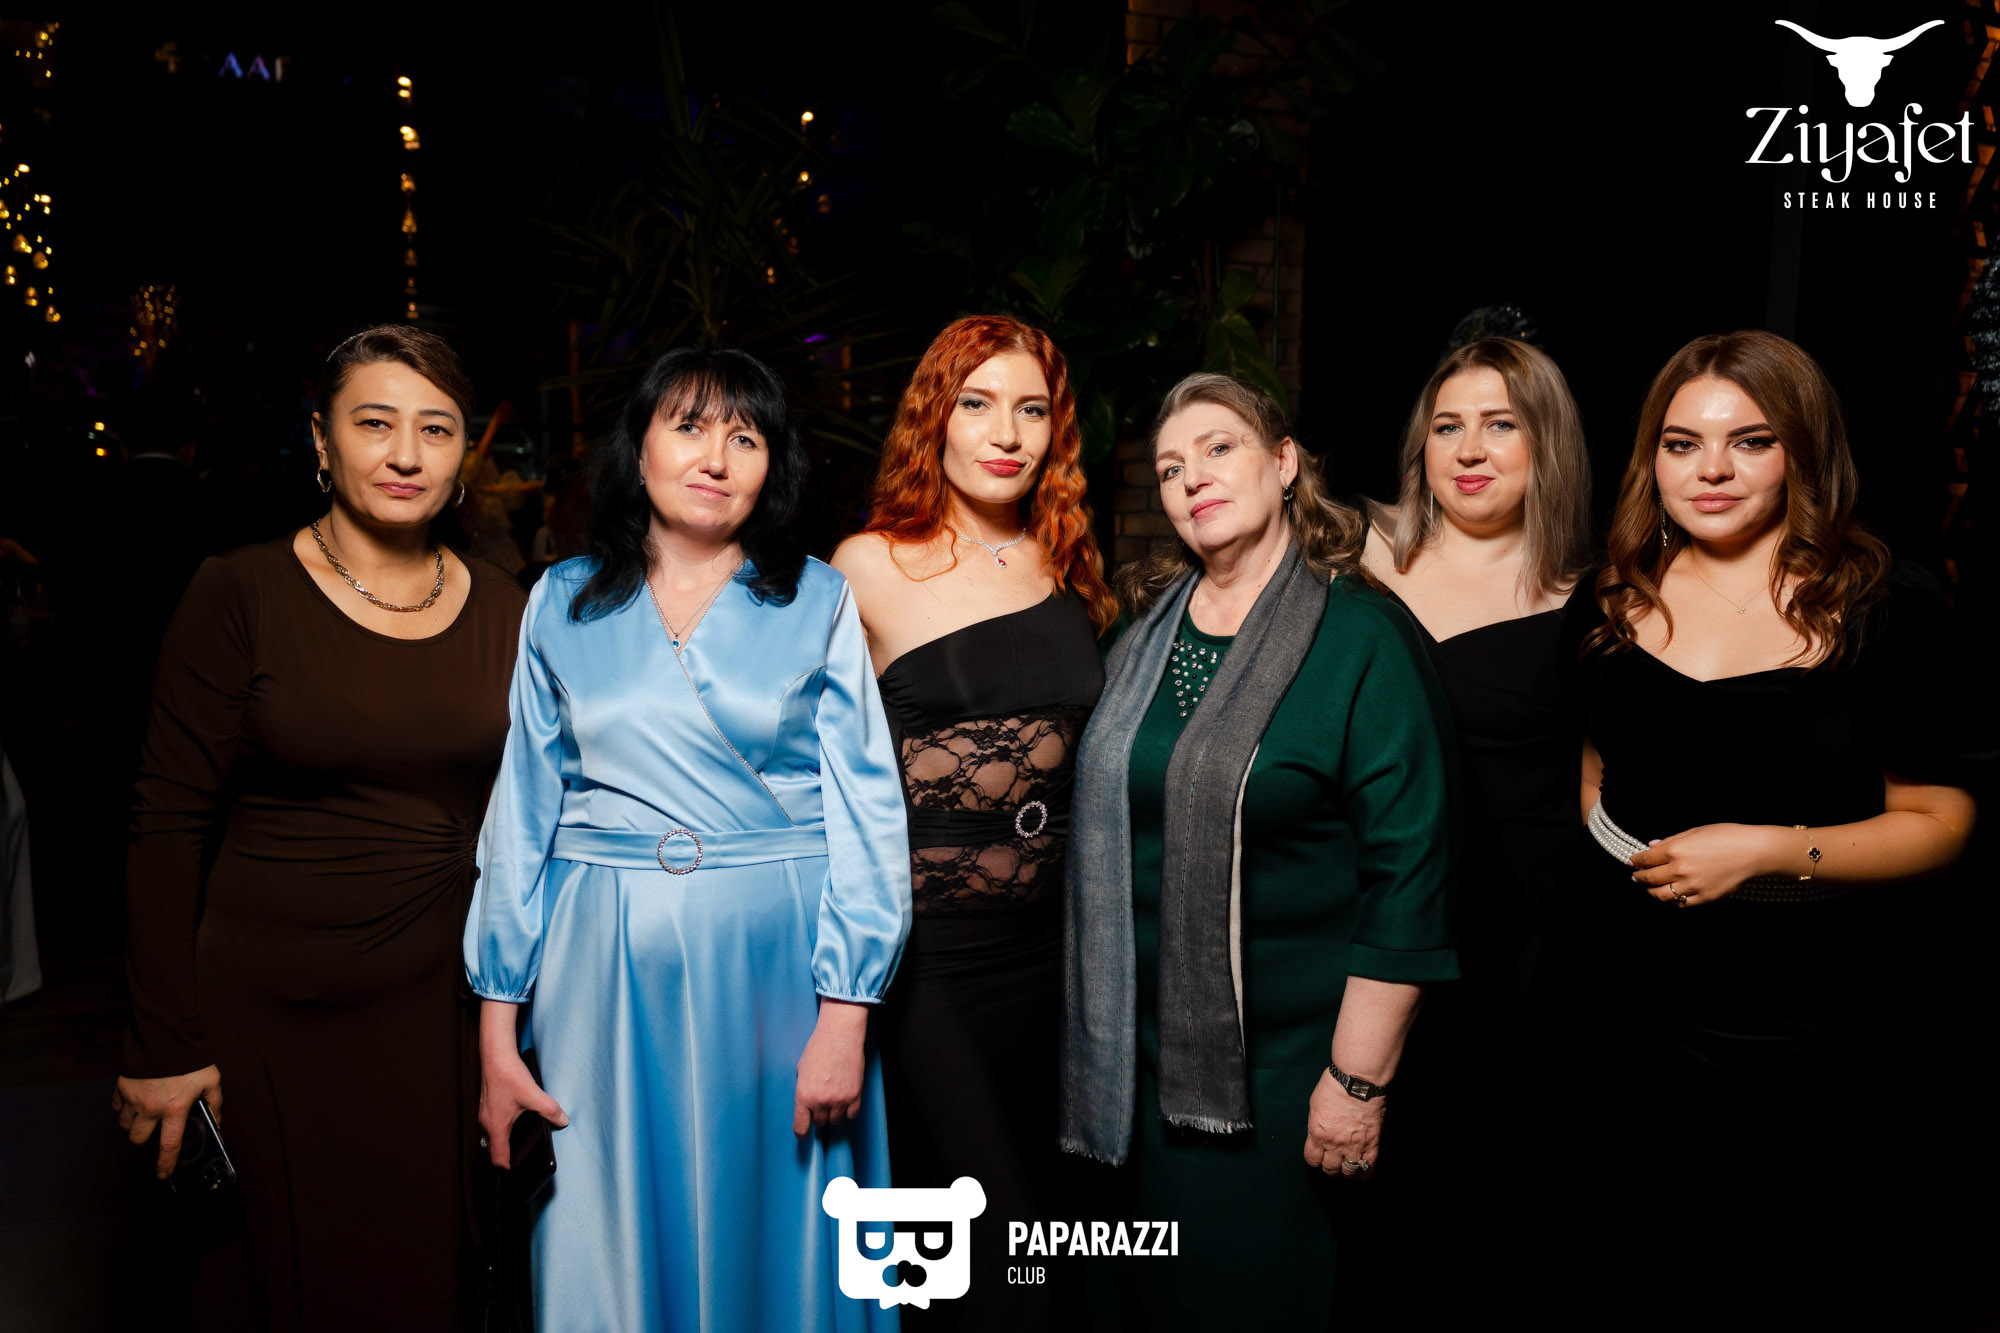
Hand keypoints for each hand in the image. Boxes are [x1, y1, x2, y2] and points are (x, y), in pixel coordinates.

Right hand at [114, 1066, 221, 1179]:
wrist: (165, 1036)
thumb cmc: (190, 1059)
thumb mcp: (211, 1080)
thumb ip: (214, 1103)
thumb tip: (216, 1121)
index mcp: (174, 1109)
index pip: (169, 1145)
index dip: (166, 1163)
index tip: (163, 1174)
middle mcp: (150, 1108)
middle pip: (137, 1138)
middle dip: (144, 1138)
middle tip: (153, 1130)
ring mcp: (133, 1098)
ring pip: (125, 1124)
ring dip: (133, 1123)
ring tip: (144, 1113)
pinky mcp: (122, 1087)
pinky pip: (117, 1105)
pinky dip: (124, 1106)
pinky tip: (135, 1099)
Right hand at [478, 1043, 568, 1169]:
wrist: (495, 1054)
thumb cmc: (508, 1074)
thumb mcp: (533, 1094)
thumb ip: (550, 1110)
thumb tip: (563, 1120)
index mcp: (496, 1126)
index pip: (498, 1157)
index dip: (509, 1166)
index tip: (519, 1169)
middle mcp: (486, 1122)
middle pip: (494, 1148)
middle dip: (508, 1155)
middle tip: (523, 1156)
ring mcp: (485, 1113)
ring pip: (493, 1135)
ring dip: (505, 1141)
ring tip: (520, 1141)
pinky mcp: (488, 1104)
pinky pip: (493, 1123)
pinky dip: (503, 1128)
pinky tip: (516, 1120)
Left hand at [794, 1000, 867, 1136]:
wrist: (839, 1036)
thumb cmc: (818, 1048)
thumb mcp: (801, 1070)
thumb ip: (803, 1089)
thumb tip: (807, 1102)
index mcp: (803, 1095)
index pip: (801, 1127)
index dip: (802, 1132)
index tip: (803, 1133)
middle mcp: (821, 1101)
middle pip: (820, 1123)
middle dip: (819, 1117)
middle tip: (820, 1105)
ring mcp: (839, 1100)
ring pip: (837, 1121)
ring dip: (834, 1114)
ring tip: (834, 1101)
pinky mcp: (855, 1095)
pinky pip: (852, 1114)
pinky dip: (848, 1111)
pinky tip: (846, 1101)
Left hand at [1303, 1069, 1384, 1179]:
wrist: (1358, 1081)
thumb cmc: (1334, 1087)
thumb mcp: (1315, 1106)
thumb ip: (1317, 1124)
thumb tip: (1319, 1134)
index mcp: (1318, 1134)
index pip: (1312, 1159)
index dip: (1315, 1161)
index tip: (1318, 1158)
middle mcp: (1334, 1144)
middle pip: (1330, 1168)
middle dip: (1330, 1169)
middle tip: (1332, 1166)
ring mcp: (1354, 1146)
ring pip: (1348, 1171)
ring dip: (1346, 1173)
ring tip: (1347, 1170)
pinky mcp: (1372, 1144)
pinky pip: (1369, 1167)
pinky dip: (1365, 1173)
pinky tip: (1363, 1175)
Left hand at [1628, 822, 1785, 906]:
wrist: (1753, 852)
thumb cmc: (1726, 836)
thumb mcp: (1695, 831)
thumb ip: (1671, 841)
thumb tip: (1651, 846)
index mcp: (1675, 849)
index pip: (1646, 859)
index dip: (1636, 861)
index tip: (1632, 862)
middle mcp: (1680, 869)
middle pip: (1649, 878)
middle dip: (1639, 878)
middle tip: (1636, 877)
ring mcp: (1692, 885)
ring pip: (1661, 895)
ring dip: (1652, 892)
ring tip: (1650, 888)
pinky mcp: (1705, 897)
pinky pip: (1681, 903)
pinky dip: (1673, 901)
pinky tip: (1671, 895)